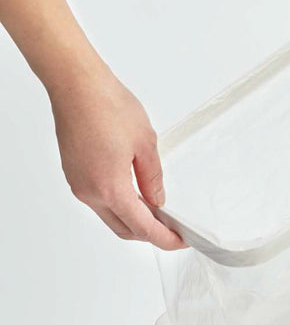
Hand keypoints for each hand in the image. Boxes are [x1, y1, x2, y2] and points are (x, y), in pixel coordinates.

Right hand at [50, 64, 184, 249]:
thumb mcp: (146, 144)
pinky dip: (119, 206)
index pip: (143, 228)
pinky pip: (99, 201)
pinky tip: (136, 196)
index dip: (165, 239)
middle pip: (124, 230)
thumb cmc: (106, 105)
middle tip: (173, 230)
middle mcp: (90, 192)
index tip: (180, 240)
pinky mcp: (74, 174)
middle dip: (150, 235)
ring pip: (110, 217)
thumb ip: (153, 178)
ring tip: (158, 213)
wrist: (75, 84)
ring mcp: (79, 184)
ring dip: (134, 221)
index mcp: (110, 188)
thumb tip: (157, 200)